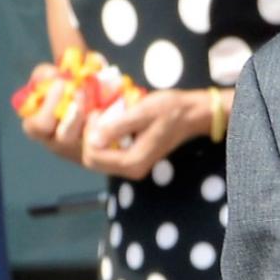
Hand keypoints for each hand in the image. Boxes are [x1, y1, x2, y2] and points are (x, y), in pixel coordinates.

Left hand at [76, 88, 218, 180]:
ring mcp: (132, 166)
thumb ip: (116, 128)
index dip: (88, 135)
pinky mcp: (133, 159)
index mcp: (133, 161)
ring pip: (99, 158)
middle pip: (93, 160)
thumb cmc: (169, 110)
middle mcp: (131, 170)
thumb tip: (93, 140)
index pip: (93, 156)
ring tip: (104, 115)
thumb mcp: (141, 113)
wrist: (191, 113)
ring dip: (95, 137)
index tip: (97, 112)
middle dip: (89, 137)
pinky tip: (110, 122)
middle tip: (98, 113)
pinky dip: (103, 139)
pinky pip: (108, 153)